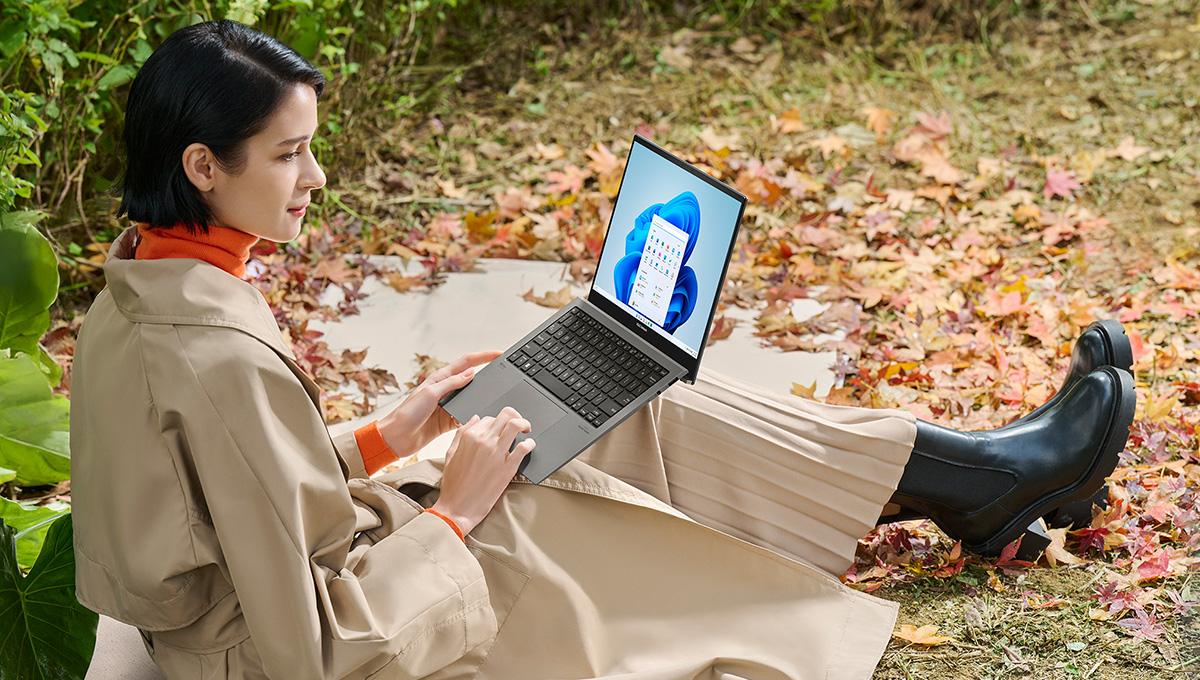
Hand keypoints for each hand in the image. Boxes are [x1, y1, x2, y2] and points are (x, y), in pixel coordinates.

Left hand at [376, 351, 500, 458]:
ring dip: (482, 398)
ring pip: (472, 399)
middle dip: (488, 375)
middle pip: (472, 379)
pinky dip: (474, 417)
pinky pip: (467, 416)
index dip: (483, 357)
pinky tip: (481, 418)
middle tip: (503, 373)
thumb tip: (471, 373)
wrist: (397, 438)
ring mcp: (449, 406)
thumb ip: (451, 383)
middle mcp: (446, 390)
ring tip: (495, 397)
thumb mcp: (430, 393)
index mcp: (440, 379)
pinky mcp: (449, 421)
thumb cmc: (407, 413)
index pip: (466, 363)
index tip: (498, 353)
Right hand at [432, 408, 535, 534]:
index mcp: (469, 437)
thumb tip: (474, 418)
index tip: (501, 429)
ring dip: (524, 424)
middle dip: (515, 416)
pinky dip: (530, 443)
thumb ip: (462, 433)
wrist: (457, 508)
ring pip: (516, 425)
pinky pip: (524, 447)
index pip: (489, 417)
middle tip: (519, 425)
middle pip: (506, 415)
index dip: (497, 423)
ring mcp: (496, 453)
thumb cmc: (454, 485)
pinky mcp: (507, 468)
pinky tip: (529, 446)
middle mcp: (483, 441)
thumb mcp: (451, 453)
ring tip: (526, 430)